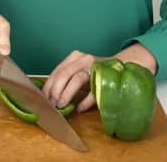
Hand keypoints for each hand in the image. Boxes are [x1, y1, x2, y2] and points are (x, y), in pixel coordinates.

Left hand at [42, 43, 157, 112]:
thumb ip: (66, 80)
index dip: (49, 85)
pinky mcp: (105, 77)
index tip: (44, 98)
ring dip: (66, 94)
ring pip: (76, 79)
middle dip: (55, 91)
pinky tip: (79, 109)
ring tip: (61, 105)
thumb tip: (49, 97)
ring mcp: (95, 66)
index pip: (57, 71)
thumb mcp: (79, 73)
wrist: (122, 66)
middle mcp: (83, 58)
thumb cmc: (96, 74)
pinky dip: (84, 101)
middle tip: (52, 104)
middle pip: (64, 74)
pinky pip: (93, 91)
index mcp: (74, 57)